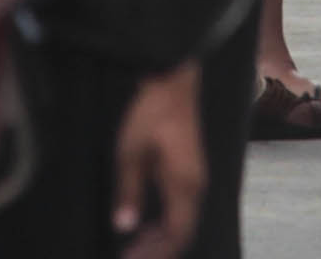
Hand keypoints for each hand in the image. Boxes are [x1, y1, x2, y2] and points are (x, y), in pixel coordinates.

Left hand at [113, 65, 204, 258]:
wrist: (172, 80)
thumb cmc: (152, 113)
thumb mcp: (130, 153)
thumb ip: (129, 192)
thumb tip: (124, 226)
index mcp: (184, 184)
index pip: (176, 234)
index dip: (155, 253)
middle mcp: (196, 185)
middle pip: (182, 231)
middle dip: (158, 249)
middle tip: (130, 256)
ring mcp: (195, 176)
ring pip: (183, 219)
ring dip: (161, 236)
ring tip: (136, 244)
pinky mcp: (191, 168)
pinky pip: (183, 206)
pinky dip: (166, 220)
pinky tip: (148, 221)